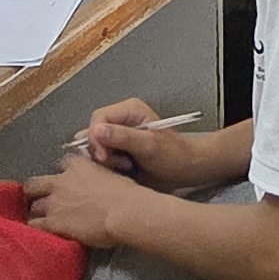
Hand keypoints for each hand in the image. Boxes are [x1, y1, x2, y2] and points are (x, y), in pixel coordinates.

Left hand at [21, 152, 151, 247]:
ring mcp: (54, 202)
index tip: (68, 182)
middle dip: (36, 191)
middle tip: (43, 200)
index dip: (63, 175)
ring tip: (45, 220)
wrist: (125, 212)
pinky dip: (37, 228)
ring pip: (33, 206)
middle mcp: (60, 181)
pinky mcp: (53, 222)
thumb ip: (97, 175)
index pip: (61, 164)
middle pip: (34, 183)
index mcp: (77, 165)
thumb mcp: (111, 174)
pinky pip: (35, 225)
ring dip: (39, 212)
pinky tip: (44, 233)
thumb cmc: (126, 194)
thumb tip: (99, 182)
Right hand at [80, 99, 217, 189]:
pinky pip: (101, 155)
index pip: (98, 118)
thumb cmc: (173, 155)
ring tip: (126, 166)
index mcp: (129, 109)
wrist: (185, 170)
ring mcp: (118, 133)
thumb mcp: (149, 146)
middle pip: (93, 132)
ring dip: (106, 159)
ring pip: (95, 145)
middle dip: (101, 151)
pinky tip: (124, 169)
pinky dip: (108, 165)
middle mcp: (121, 118)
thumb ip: (123, 137)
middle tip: (121, 164)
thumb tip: (96, 131)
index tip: (103, 157)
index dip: (95, 137)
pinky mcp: (117, 148)